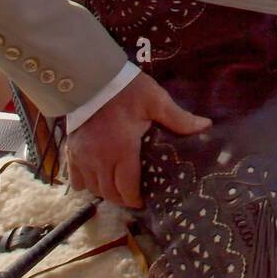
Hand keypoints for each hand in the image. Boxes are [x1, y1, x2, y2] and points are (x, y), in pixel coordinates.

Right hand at [67, 72, 210, 209]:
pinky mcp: (71, 150)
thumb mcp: (155, 101)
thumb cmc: (127, 89)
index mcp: (122, 150)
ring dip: (105, 192)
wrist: (92, 76)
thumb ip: (178, 118)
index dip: (136, 200)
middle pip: (109, 193)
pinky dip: (86, 184)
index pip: (127, 188)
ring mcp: (82, 156)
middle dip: (122, 199)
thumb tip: (206, 126)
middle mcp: (99, 159)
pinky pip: (75, 179)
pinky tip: (96, 178)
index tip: (145, 201)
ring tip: (119, 188)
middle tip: (135, 196)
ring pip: (92, 188)